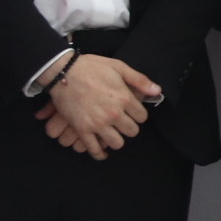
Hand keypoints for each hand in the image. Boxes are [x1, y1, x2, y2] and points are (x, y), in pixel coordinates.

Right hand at [39, 54, 158, 157]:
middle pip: (132, 132)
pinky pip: (94, 149)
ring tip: (112, 133)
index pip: (142, 117)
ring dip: (117, 139)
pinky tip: (102, 152)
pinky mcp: (82, 130)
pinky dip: (99, 154)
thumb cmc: (92, 67)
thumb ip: (139, 80)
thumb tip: (157, 91)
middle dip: (129, 127)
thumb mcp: (119, 67)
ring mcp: (98, 124)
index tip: (132, 112)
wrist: (63, 72)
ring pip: (117, 143)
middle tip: (122, 122)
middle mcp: (113, 114)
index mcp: (124, 98)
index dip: (138, 115)